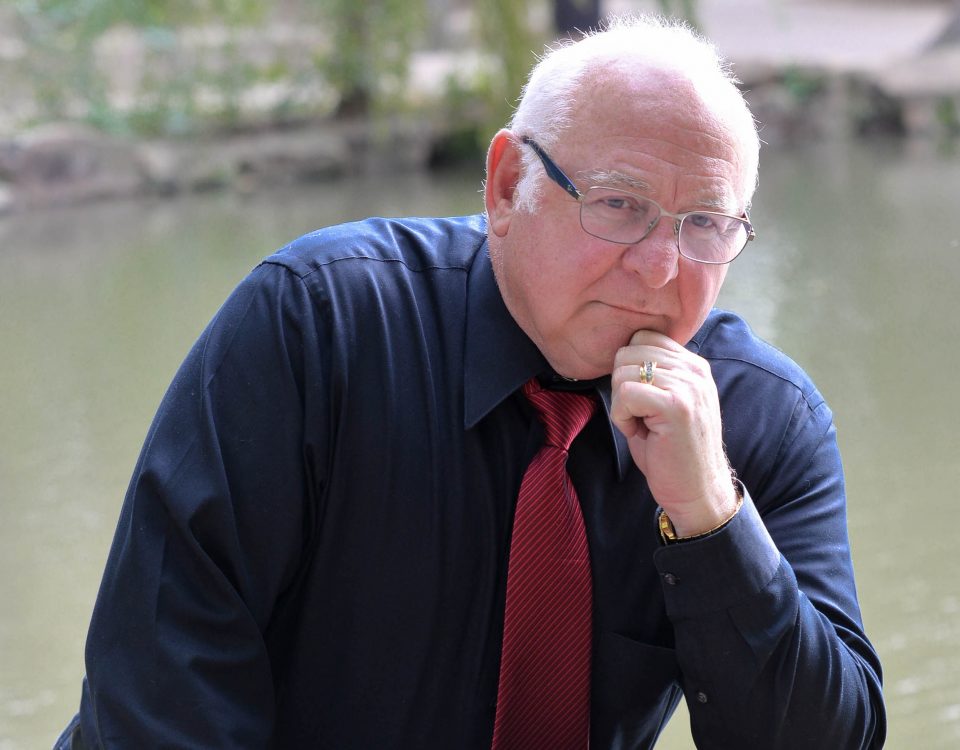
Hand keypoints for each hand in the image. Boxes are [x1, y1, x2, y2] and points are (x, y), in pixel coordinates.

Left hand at [610, 330, 738, 536]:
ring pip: (623, 372)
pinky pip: (625, 394)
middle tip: (638, 415)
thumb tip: (618, 353)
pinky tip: (639, 433)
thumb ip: (650, 373)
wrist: (697, 491)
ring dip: (621, 404)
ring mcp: (688, 386)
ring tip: (641, 425)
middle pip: (628, 351)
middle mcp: (695, 369)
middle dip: (620, 386)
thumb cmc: (671, 451)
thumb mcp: (664, 402)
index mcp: (693, 365)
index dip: (628, 369)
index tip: (640, 400)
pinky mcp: (677, 406)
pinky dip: (621, 417)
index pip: (643, 337)